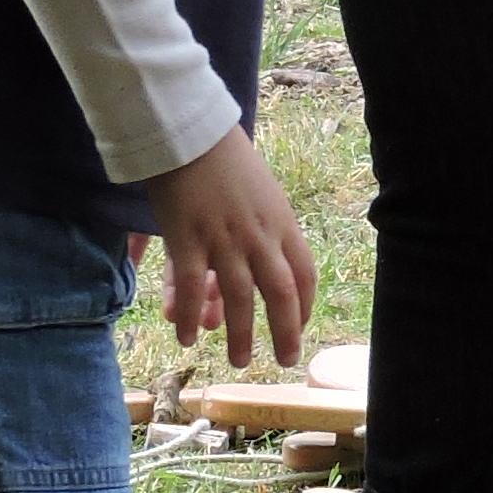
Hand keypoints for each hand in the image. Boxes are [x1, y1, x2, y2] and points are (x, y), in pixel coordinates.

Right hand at [143, 126, 314, 368]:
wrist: (188, 130)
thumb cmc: (223, 160)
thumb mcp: (255, 196)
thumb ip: (253, 237)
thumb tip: (242, 277)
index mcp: (281, 222)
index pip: (305, 273)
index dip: (304, 306)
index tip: (298, 328)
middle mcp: (258, 234)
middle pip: (281, 293)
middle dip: (285, 332)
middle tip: (284, 360)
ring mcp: (224, 238)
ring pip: (238, 297)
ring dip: (240, 334)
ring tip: (240, 362)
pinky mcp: (187, 237)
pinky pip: (192, 287)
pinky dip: (190, 315)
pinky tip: (187, 336)